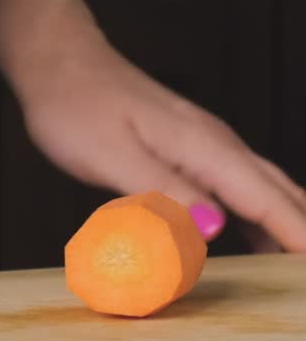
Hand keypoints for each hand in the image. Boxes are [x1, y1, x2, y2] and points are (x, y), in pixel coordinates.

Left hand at [20, 23, 305, 252]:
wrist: (59, 63)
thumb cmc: (75, 105)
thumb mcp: (111, 156)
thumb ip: (162, 191)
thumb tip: (214, 228)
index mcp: (202, 146)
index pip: (265, 198)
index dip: (297, 235)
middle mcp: (214, 143)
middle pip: (276, 192)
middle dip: (301, 232)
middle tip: (304, 277)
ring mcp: (203, 143)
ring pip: (261, 188)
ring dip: (285, 223)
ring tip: (294, 266)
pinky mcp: (187, 148)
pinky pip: (236, 185)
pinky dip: (256, 213)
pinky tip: (255, 237)